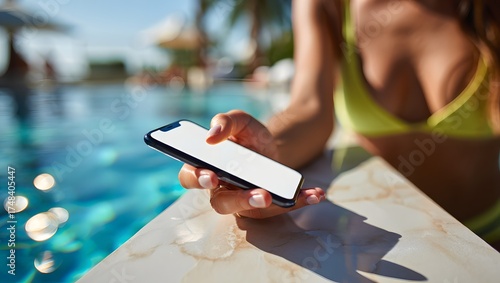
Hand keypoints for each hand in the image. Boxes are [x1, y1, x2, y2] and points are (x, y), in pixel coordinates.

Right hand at [177, 110, 324, 218]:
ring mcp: (244, 201)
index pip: (191, 177)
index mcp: (208, 168)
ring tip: (277, 195)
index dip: (196, 178)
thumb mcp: (240, 121)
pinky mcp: (266, 207)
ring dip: (266, 206)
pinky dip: (299, 202)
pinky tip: (316, 193)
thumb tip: (211, 136)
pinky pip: (280, 209)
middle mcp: (222, 189)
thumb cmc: (248, 136)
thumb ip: (225, 121)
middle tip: (256, 193)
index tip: (209, 176)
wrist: (272, 146)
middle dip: (237, 200)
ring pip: (249, 211)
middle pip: (221, 203)